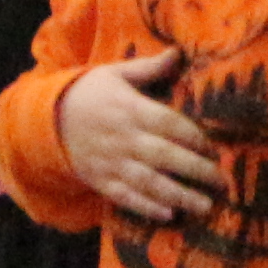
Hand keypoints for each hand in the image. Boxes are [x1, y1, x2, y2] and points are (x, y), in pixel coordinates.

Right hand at [58, 49, 223, 222]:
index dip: (195, 137)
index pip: (168, 124)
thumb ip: (147, 68)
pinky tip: (168, 214)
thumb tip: (178, 52)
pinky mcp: (100, 180)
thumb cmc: (87, 94)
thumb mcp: (113, 74)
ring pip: (149, 181)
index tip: (214, 149)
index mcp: (128, 109)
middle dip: (196, 170)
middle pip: (165, 156)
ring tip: (205, 206)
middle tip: (221, 181)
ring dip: (178, 195)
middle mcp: (122, 137)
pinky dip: (146, 207)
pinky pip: (125, 196)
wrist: (46, 118)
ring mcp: (110, 162)